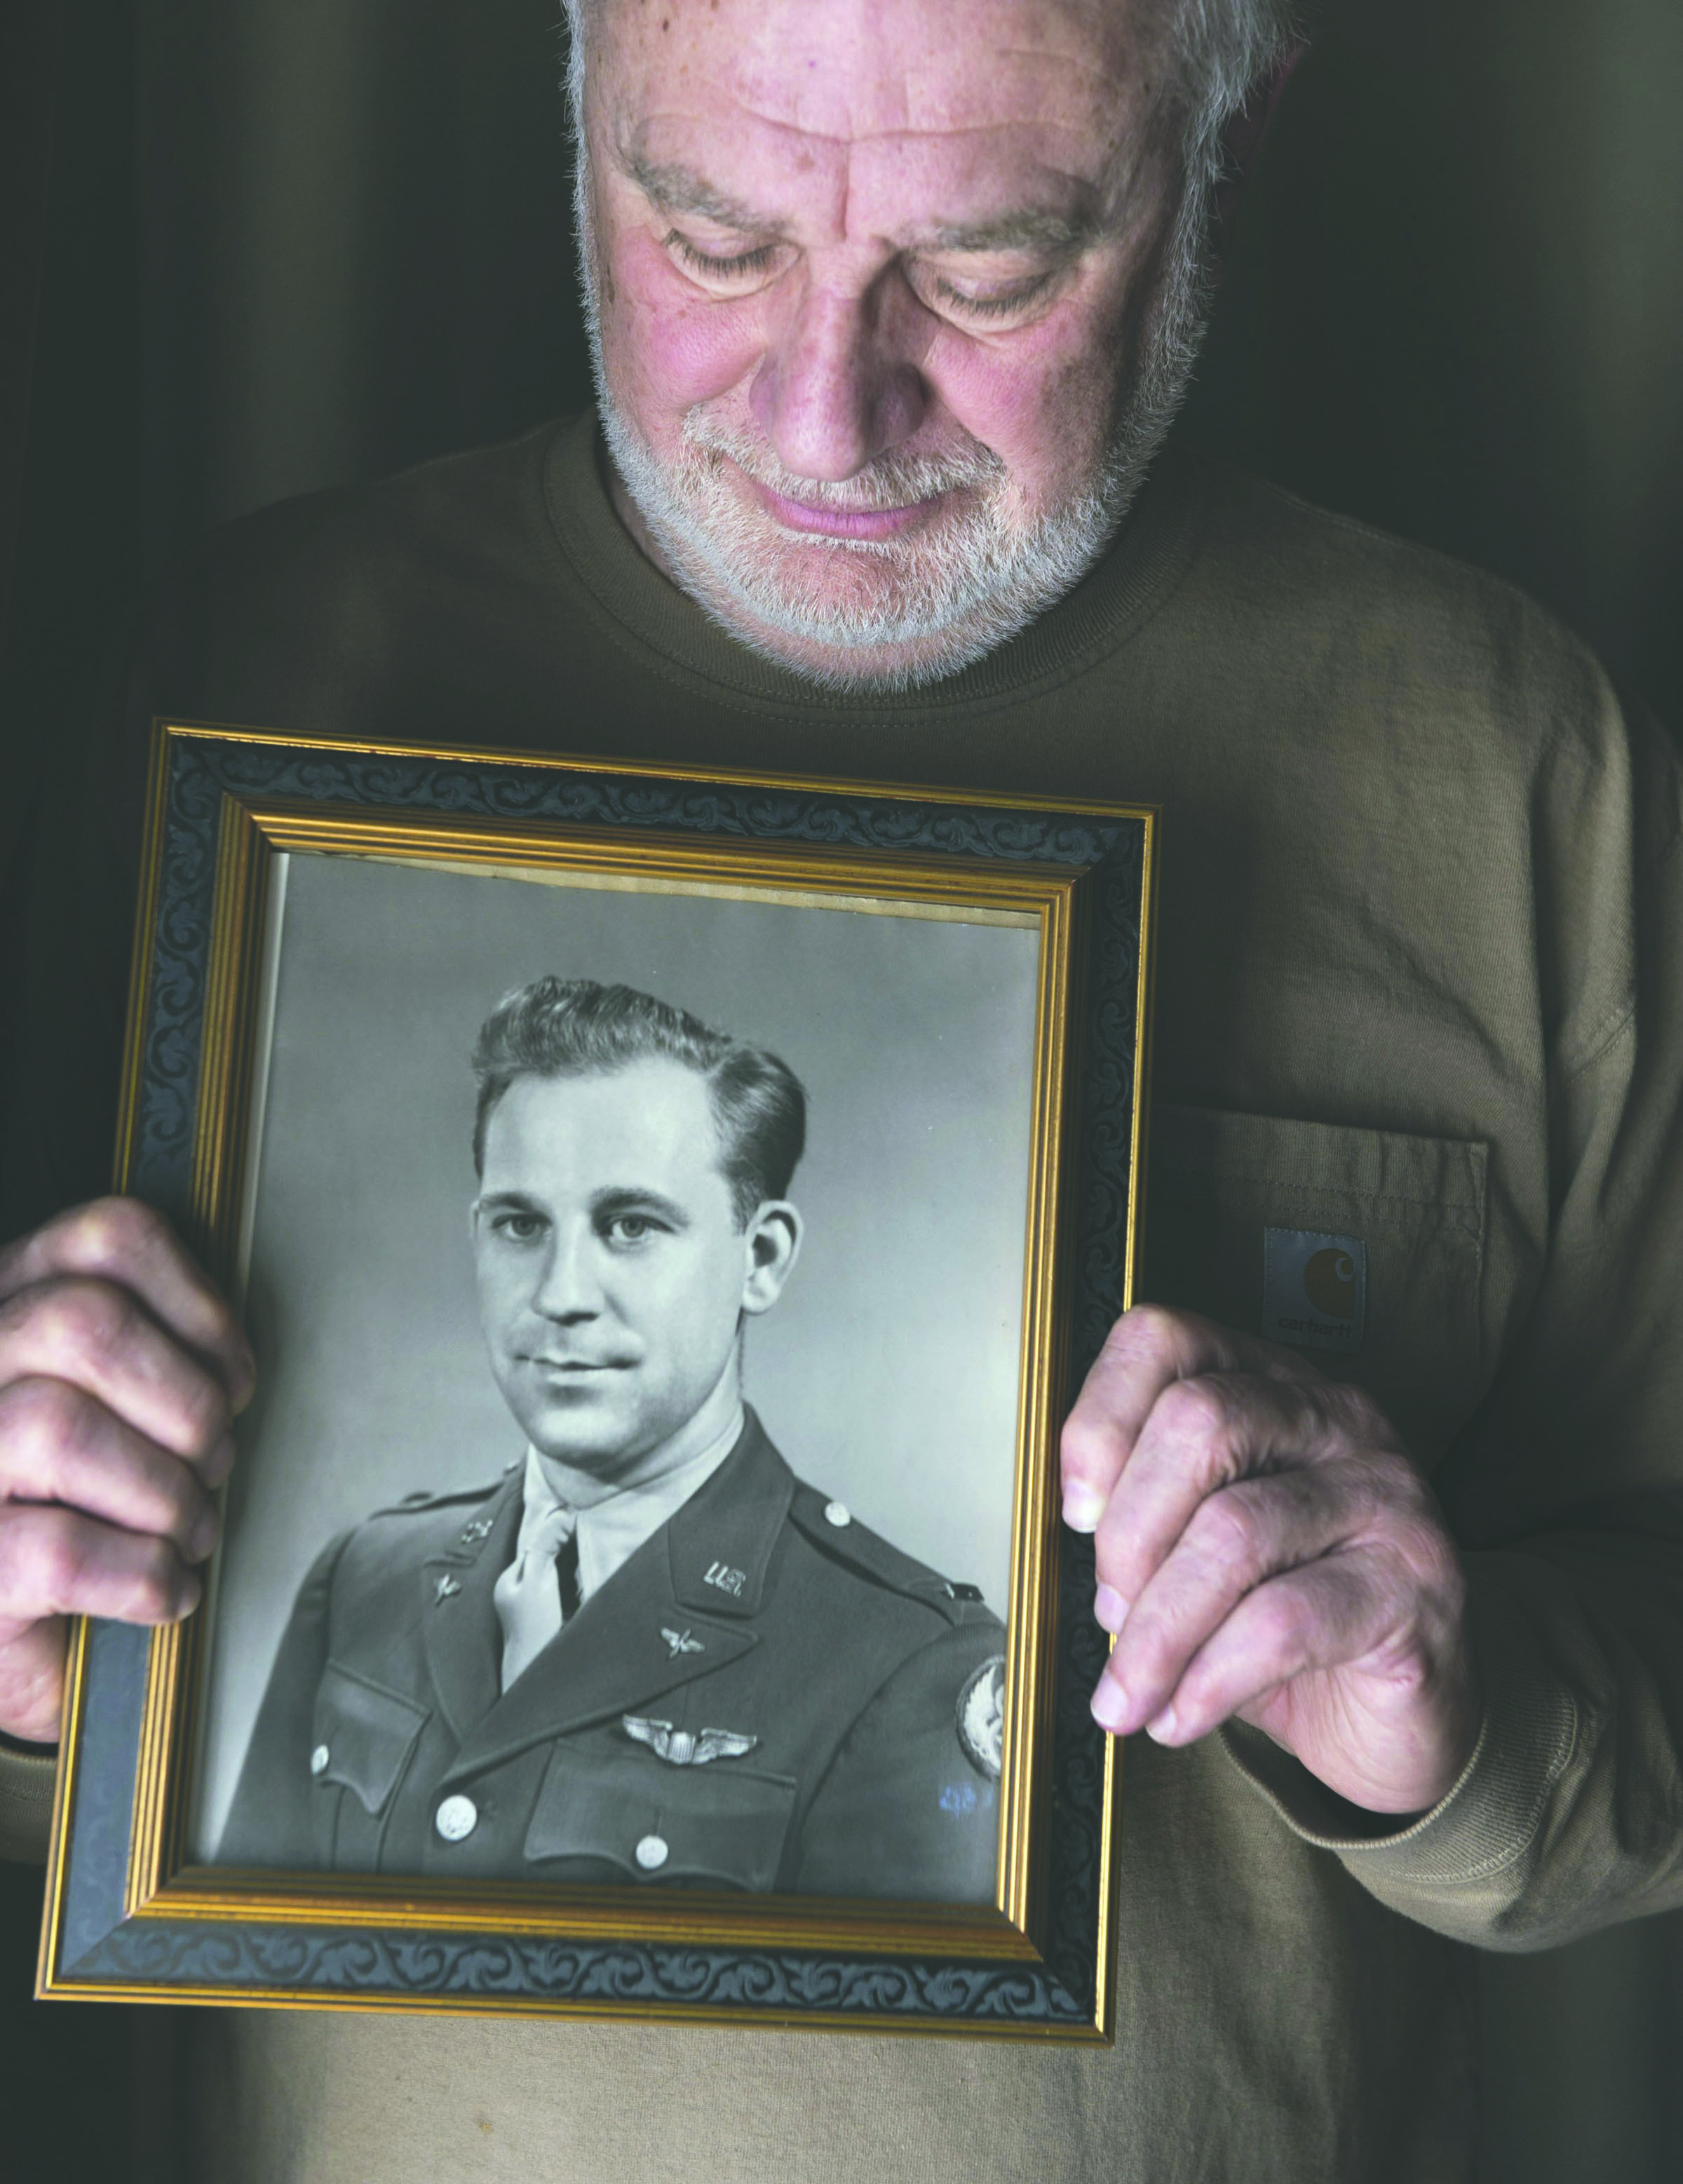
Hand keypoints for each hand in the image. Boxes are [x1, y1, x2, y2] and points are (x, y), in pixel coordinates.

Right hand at [0, 1200, 253, 1743]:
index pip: (105, 1240)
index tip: (235, 1378)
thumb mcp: (113, 1402)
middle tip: (212, 1465)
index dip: (199, 1305)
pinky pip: (58, 1550)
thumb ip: (153, 1351)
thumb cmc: (82, 1510)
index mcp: (9, 1307)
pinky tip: (162, 1588)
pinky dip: (143, 1576)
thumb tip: (235, 1369)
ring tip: (188, 1531)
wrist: (20, 1638)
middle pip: (84, 1323)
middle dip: (186, 1403)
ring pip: (61, 1430)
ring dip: (167, 1495)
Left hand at [1061, 1306, 1477, 1815]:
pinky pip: (1285, 1621)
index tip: (1074, 1515)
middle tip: (1108, 1616)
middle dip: (1128, 1533)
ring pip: (1234, 1530)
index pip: (1165, 1341)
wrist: (1402, 1716)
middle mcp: (1335, 1418)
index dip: (1100, 1420)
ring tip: (1131, 1692)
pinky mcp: (1417, 1585)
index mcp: (1269, 1385)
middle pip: (1198, 1422)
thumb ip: (1144, 1512)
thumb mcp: (1199, 1547)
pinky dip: (1210, 1678)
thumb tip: (1070, 1527)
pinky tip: (1181, 1716)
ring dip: (1158, 1630)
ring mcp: (1386, 1495)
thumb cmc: (1286, 1619)